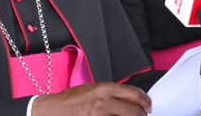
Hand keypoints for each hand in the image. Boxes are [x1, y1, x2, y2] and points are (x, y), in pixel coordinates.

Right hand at [32, 82, 150, 115]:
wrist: (52, 111)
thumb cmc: (71, 100)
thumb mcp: (92, 89)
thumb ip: (111, 94)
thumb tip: (129, 100)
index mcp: (103, 89)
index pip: (134, 94)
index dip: (145, 101)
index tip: (148, 106)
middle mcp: (103, 103)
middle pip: (135, 112)